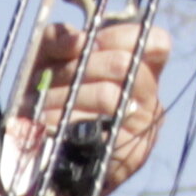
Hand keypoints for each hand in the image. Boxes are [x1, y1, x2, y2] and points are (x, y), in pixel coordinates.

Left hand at [30, 18, 171, 193]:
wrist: (43, 159)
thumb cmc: (49, 99)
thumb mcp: (48, 61)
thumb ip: (58, 39)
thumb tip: (77, 40)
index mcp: (140, 69)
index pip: (156, 41)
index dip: (118, 37)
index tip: (86, 45)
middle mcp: (149, 97)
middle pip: (123, 64)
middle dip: (78, 67)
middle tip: (50, 77)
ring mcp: (143, 127)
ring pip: (107, 95)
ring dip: (64, 96)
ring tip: (39, 104)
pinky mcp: (127, 157)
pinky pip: (96, 130)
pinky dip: (64, 124)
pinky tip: (45, 125)